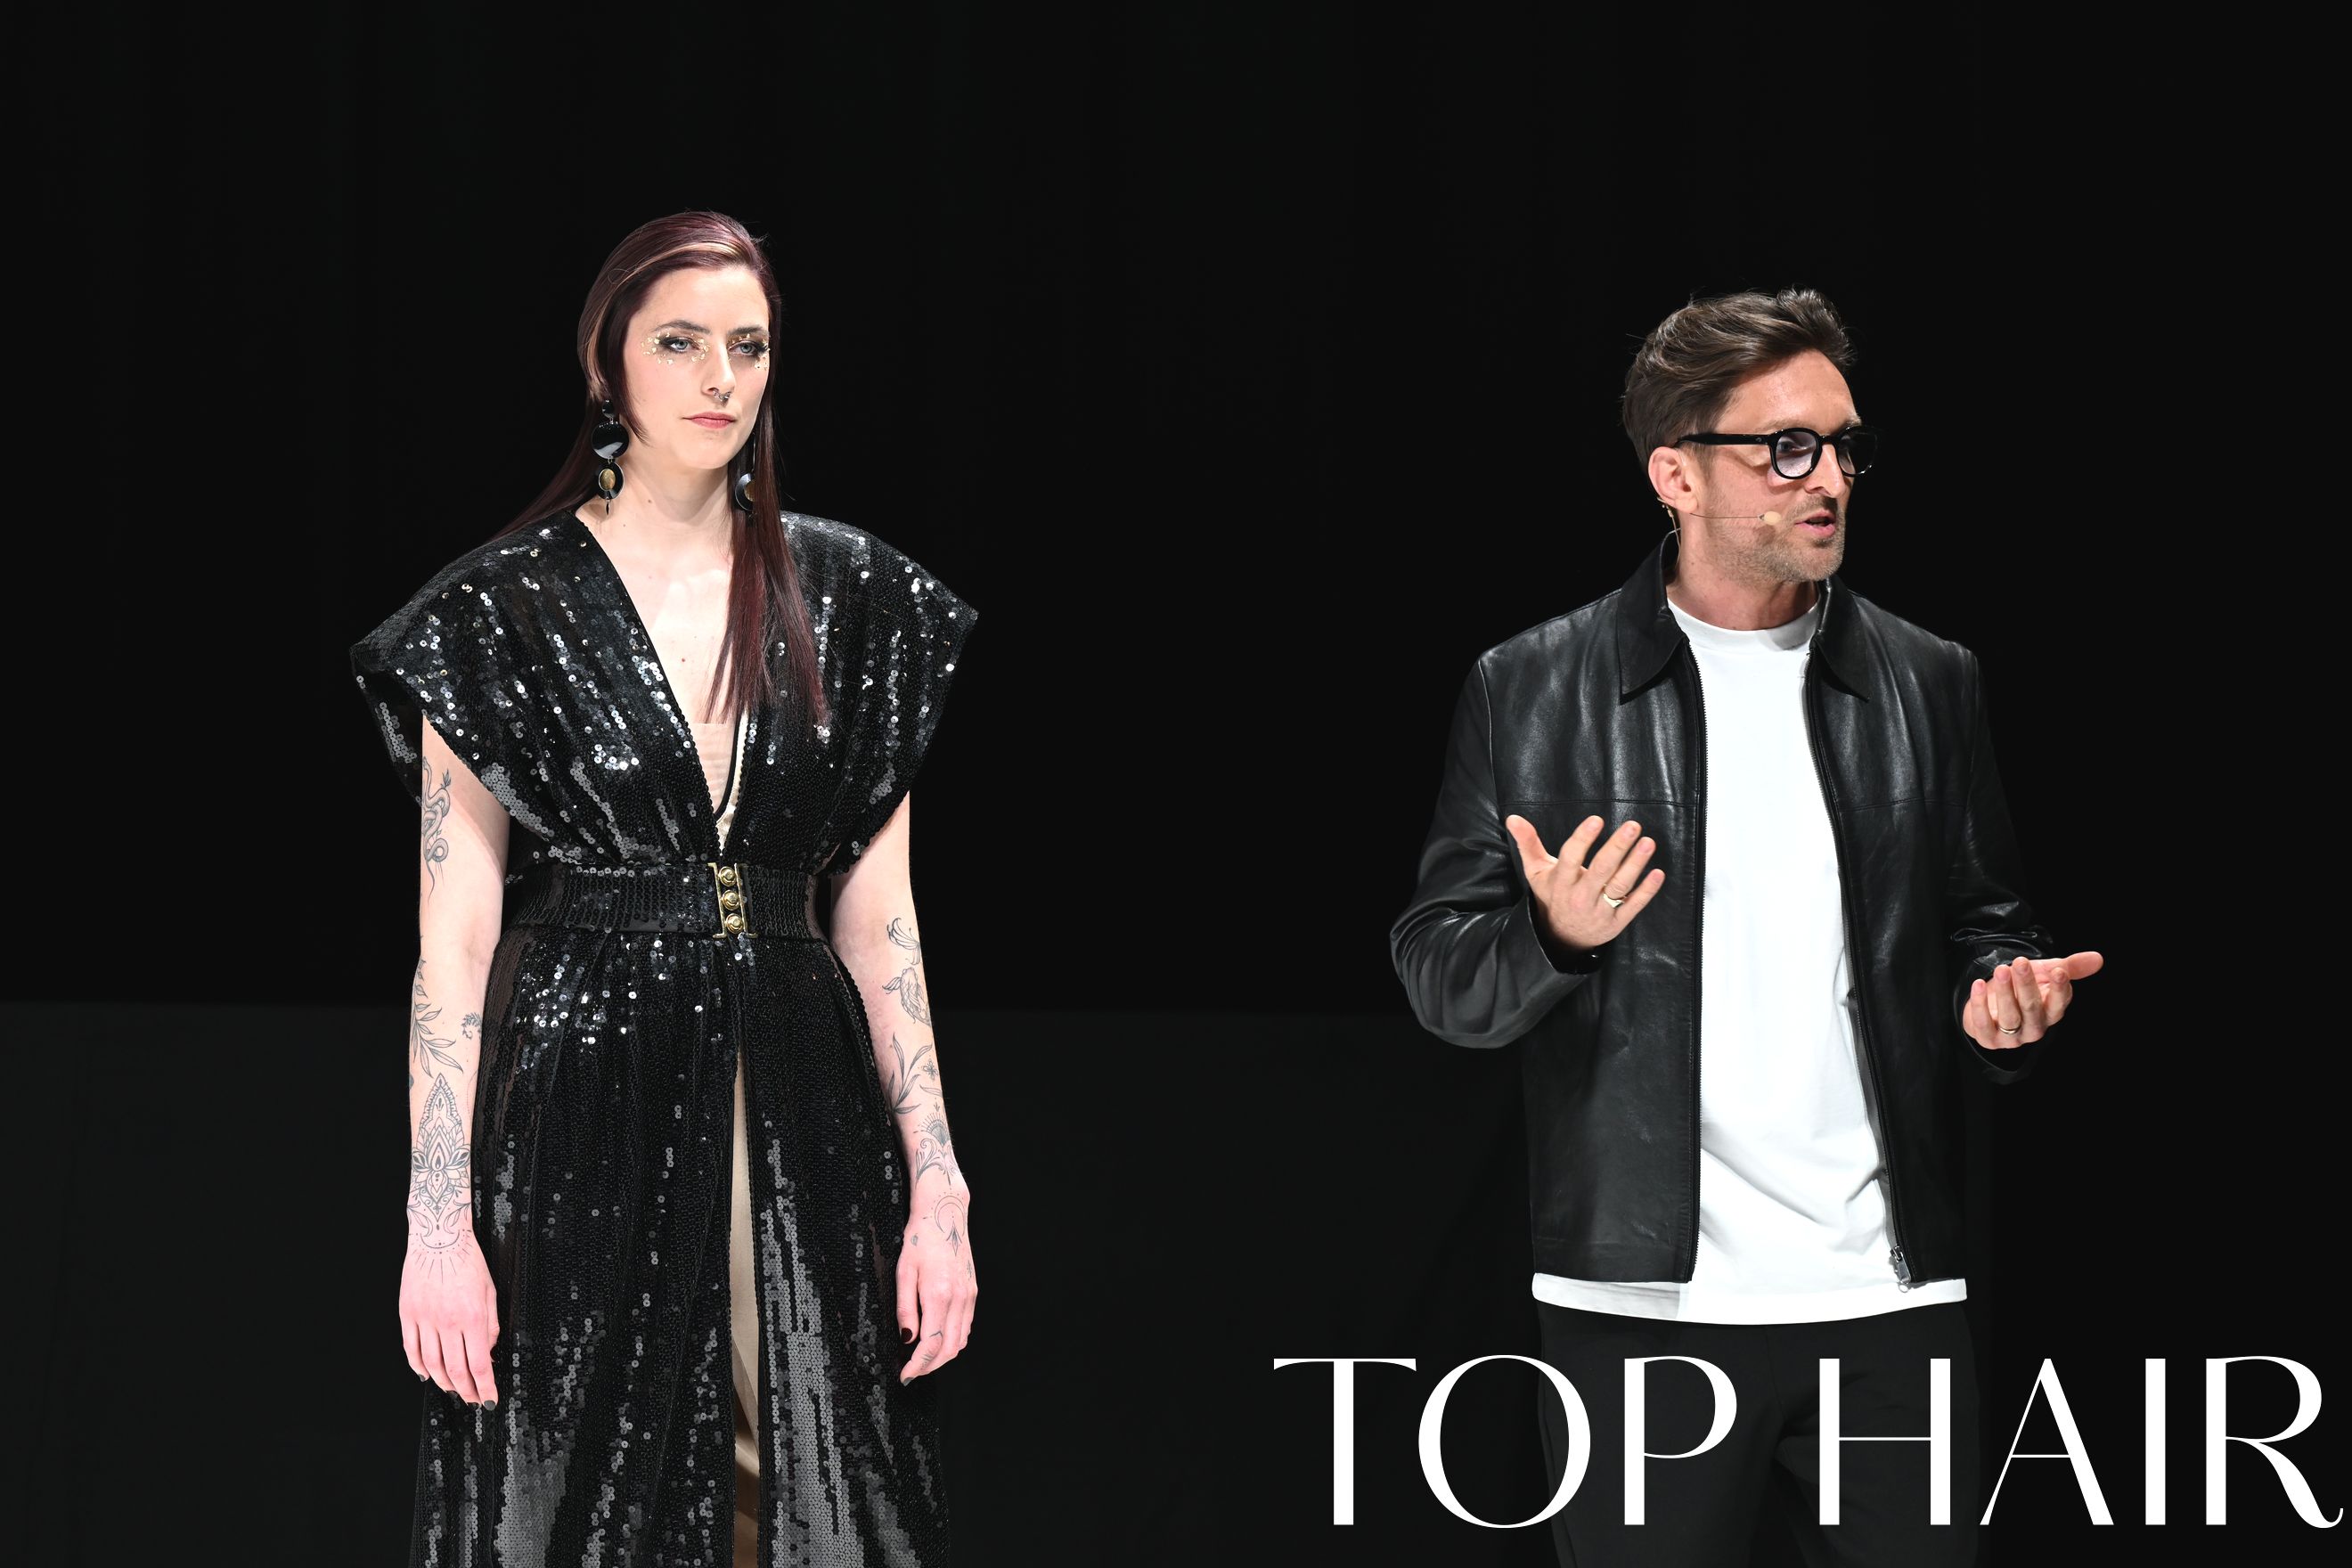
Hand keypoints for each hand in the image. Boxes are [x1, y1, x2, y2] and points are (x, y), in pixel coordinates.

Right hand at [401, 1219, 498, 1407]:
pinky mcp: (408, 1315)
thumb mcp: (490, 1292)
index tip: (489, 1399)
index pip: (479, 1365)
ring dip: (443, 1382)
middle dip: (467, 1391)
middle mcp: (448, 1323)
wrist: (439, 1238)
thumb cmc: (468, 1262)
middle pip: (455, 1370)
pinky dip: (418, 1366)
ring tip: (453, 1389)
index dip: (485, 1387)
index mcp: (473, 1317)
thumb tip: (487, 1353)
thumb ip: (490, 1325)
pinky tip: (426, 1374)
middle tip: (473, 1399)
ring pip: (432, 1364)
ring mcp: (425, 1320)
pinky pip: (411, 1349)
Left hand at [895, 1173, 974, 1383]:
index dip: (918, 1365)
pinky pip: (966, 1327)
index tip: (906, 1374)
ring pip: (960, 1341)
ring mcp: (969, 1296)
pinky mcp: (973, 1292)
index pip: (930, 1344)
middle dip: (930, 1367)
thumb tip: (907, 1338)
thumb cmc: (920, 1240)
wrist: (945, 1216)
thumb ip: (905, 1308)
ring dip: (943, 1356)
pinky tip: (939, 1339)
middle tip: (912, 1372)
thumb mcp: (903, 1272)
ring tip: (923, 1359)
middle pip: (949, 1349)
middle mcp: (958, 1298)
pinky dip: (953, 1340)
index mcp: (938, 1294)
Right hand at [1503, 814, 1663, 956]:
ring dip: (1635, 864)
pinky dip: (1647, 890)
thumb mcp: (1536, 872)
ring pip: (1619, 886)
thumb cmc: (1552, 897)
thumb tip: (1513, 818)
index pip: (1571, 858)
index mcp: (1561, 882)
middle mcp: (1580, 897)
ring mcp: (1599, 911)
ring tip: (1647, 842)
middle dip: (1617, 847)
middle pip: (1601, 870)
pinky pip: (1633, 906)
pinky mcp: (1616, 923)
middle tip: (1632, 826)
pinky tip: (1658, 872)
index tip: (1596, 820)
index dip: (1583, 839)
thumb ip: (1528, 844)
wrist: (1562, 938)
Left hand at [1964, 950, 2104, 1049]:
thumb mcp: (2045, 973)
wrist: (1990, 1003)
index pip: (2059, 1004)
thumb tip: (2098, 957)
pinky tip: (1977, 985)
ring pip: (2010, 1016)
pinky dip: (1980, 1004)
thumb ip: (2071, 967)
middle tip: (2020, 962)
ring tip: (2001, 969)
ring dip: (2005, 992)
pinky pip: (1983, 1024)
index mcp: (2051, 1013)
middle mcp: (2034, 1028)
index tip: (2058, 971)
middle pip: (2032, 1008)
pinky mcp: (1988, 1038)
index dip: (2059, 989)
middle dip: (2027, 985)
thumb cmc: (2023, 988)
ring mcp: (2011, 1037)